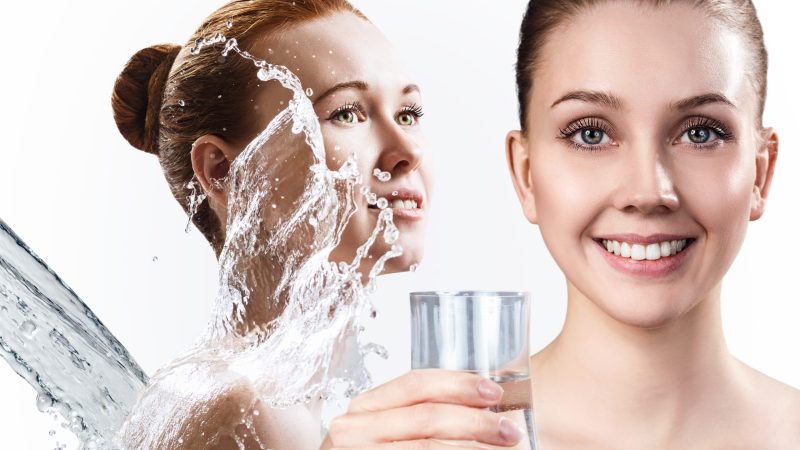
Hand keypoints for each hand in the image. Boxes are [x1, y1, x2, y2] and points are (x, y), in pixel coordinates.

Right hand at [321, 369, 523, 448]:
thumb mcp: (386, 432)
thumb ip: (416, 418)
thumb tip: (482, 404)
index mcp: (363, 409)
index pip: (415, 383)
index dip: (459, 384)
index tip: (495, 391)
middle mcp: (353, 430)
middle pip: (427, 416)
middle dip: (476, 421)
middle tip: (511, 430)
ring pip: (429, 447)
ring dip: (474, 447)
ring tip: (506, 447)